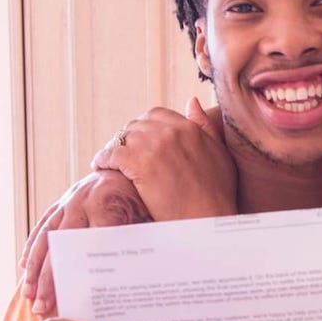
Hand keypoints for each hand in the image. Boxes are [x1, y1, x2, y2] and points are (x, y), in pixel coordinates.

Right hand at [22, 171, 150, 315]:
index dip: (81, 272)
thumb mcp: (149, 218)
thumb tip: (138, 281)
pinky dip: (32, 247)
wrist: (130, 167)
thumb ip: (139, 243)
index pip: (90, 244)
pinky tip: (25, 267)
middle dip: (50, 278)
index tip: (74, 297)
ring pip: (46, 238)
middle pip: (62, 247)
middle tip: (42, 306)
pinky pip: (42, 226)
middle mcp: (83, 202)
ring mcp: (68, 201)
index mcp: (107, 205)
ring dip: (35, 268)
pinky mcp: (61, 201)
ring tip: (29, 295)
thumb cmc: (143, 198)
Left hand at [90, 98, 237, 221]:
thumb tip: (191, 101)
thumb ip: (206, 126)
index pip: (157, 115)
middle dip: (128, 139)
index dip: (144, 129)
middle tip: (122, 155)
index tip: (140, 143)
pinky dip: (103, 160)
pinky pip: (112, 154)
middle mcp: (171, 132)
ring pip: (122, 138)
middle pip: (136, 125)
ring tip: (109, 162)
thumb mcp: (220, 155)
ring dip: (114, 149)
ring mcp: (154, 146)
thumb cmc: (217, 194)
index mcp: (189, 128)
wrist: (207, 220)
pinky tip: (101, 168)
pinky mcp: (138, 163)